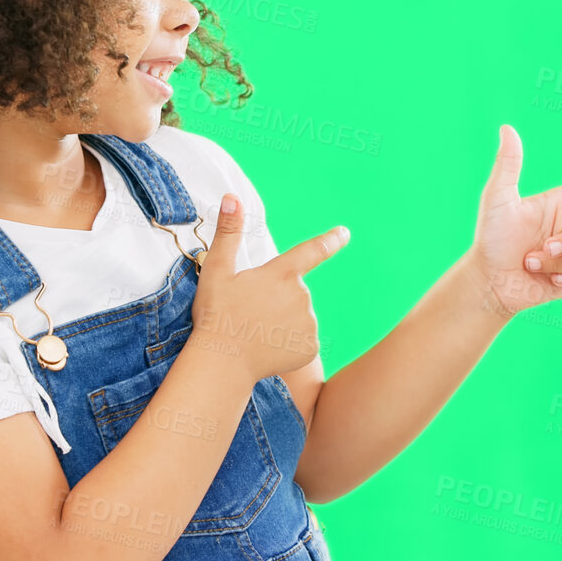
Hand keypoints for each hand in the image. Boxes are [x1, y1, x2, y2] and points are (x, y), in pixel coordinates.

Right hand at [187, 193, 347, 383]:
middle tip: (248, 313)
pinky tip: (268, 349)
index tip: (345, 232)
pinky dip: (287, 343)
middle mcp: (302, 295)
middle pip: (294, 292)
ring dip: (281, 322)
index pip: (312, 251)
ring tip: (255, 333)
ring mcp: (309, 322)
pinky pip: (302, 340)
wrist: (222, 363)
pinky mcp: (311, 348)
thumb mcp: (216, 270)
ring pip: (298, 316)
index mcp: (281, 273)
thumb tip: (232, 197)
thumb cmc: (216, 314)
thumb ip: (228, 232)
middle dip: (276, 299)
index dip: (330, 241)